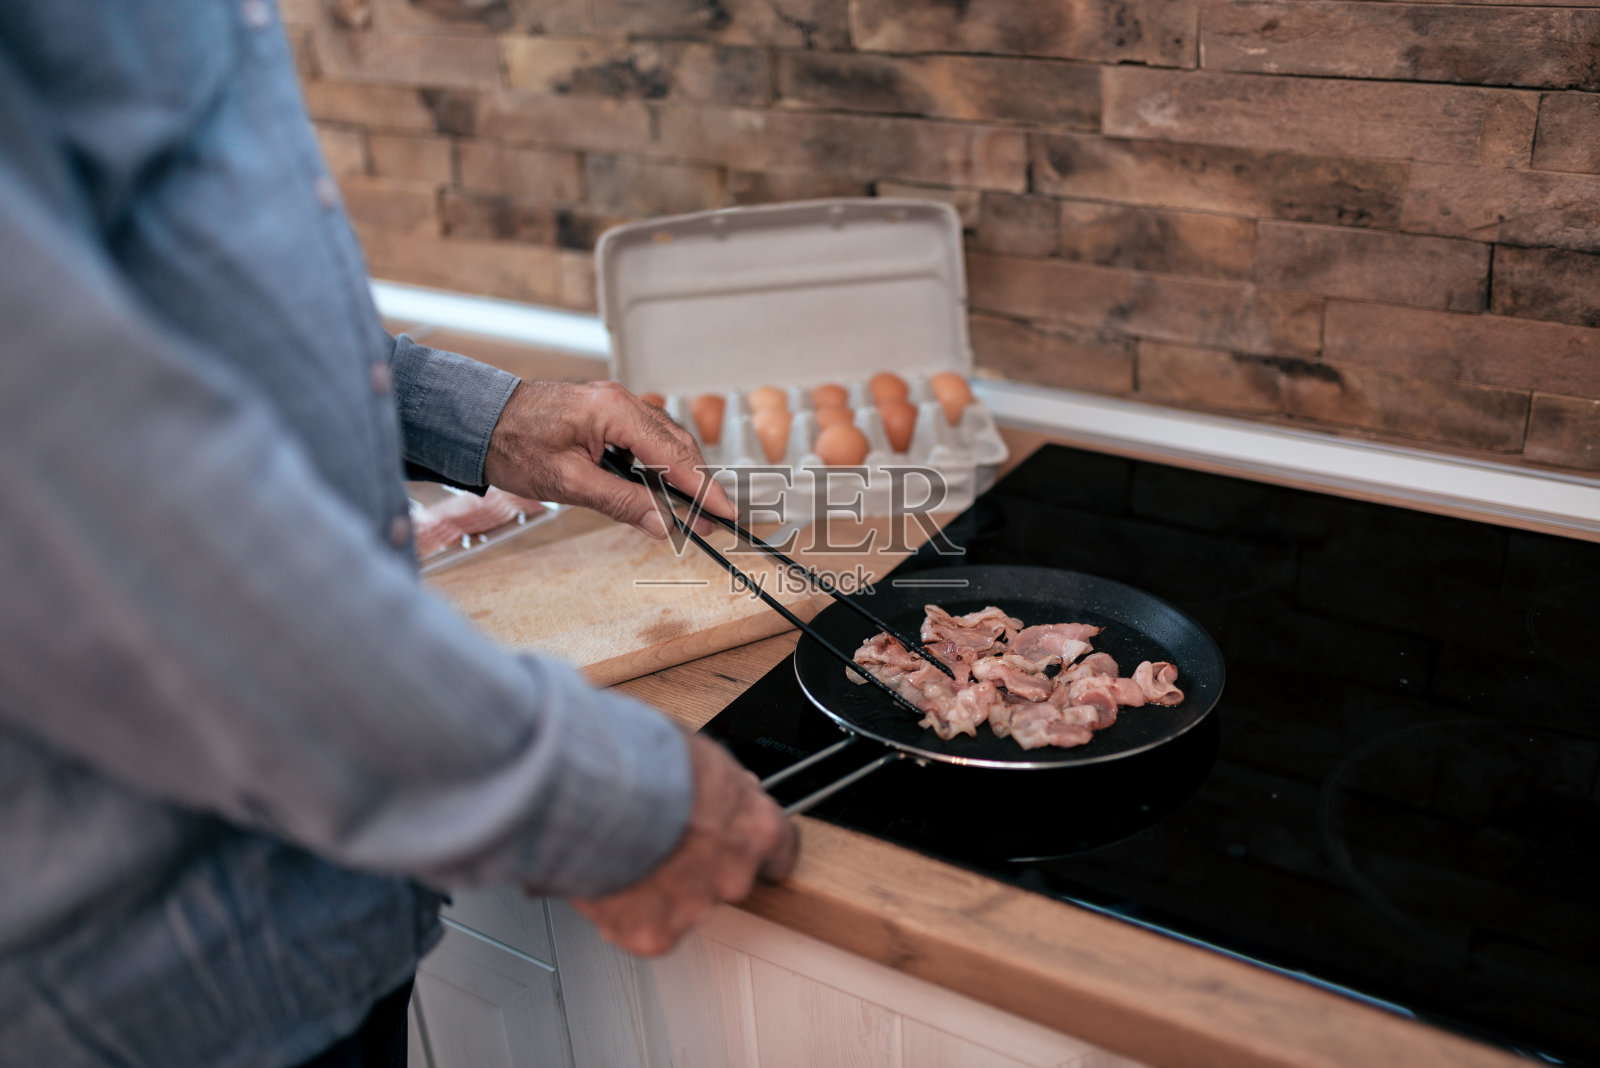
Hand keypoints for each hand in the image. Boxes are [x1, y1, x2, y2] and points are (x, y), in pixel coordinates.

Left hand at [483, 380, 733, 537]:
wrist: (476, 423)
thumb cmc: (511, 444)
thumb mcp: (568, 483)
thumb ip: (620, 501)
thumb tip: (660, 521)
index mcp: (612, 411)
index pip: (673, 455)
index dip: (703, 488)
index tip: (723, 512)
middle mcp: (618, 401)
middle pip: (677, 444)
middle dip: (697, 483)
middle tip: (710, 519)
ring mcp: (612, 404)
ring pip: (664, 440)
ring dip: (679, 474)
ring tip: (689, 509)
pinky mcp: (604, 412)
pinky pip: (645, 437)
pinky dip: (658, 463)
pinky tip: (657, 486)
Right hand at [568, 733, 799, 956]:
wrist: (595, 791)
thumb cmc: (643, 761)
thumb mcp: (700, 757)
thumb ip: (718, 787)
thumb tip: (716, 789)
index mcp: (756, 827)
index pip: (781, 849)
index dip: (759, 848)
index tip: (748, 848)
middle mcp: (734, 875)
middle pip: (726, 879)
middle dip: (698, 866)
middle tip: (663, 841)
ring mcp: (695, 908)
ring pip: (682, 905)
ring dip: (658, 887)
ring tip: (625, 854)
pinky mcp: (654, 934)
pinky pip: (644, 928)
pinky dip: (626, 912)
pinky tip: (609, 879)